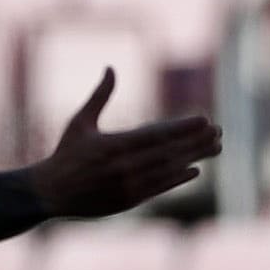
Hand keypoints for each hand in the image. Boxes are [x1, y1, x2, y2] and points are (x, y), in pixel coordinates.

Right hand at [22, 69, 223, 222]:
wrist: (49, 193)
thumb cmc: (65, 154)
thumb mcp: (79, 122)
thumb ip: (99, 96)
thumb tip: (110, 67)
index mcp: (113, 145)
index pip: (156, 135)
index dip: (182, 128)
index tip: (204, 120)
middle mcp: (123, 167)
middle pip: (168, 153)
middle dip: (196, 142)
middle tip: (219, 132)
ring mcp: (127, 186)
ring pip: (168, 170)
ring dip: (194, 158)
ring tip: (215, 148)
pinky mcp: (128, 201)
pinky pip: (159, 188)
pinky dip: (178, 179)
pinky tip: (194, 169)